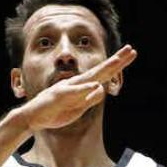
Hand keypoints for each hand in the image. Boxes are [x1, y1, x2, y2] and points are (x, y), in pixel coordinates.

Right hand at [13, 45, 138, 130]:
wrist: (35, 116)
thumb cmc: (57, 110)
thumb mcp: (79, 107)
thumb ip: (90, 98)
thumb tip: (101, 89)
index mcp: (83, 85)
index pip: (104, 73)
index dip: (118, 64)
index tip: (131, 54)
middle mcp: (78, 83)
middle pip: (101, 70)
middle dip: (116, 60)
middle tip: (131, 49)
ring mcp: (70, 88)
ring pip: (90, 77)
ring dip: (104, 69)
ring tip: (118, 60)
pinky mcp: (61, 96)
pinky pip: (75, 92)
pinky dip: (85, 88)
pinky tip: (96, 85)